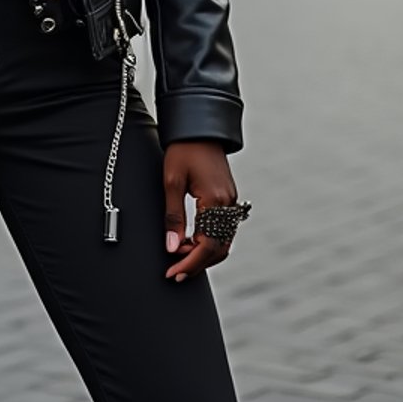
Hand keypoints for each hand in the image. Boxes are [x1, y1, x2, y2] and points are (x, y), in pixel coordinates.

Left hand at [162, 139, 237, 282]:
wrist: (199, 128)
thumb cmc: (183, 150)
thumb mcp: (171, 181)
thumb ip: (173, 217)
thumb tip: (172, 248)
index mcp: (216, 200)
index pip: (207, 245)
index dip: (190, 263)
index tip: (173, 273)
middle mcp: (228, 204)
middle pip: (219, 248)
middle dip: (197, 264)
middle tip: (175, 272)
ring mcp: (231, 201)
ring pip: (223, 241)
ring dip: (204, 254)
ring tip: (181, 259)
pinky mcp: (228, 198)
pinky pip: (223, 229)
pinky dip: (210, 241)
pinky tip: (192, 242)